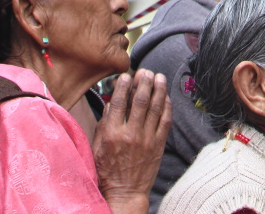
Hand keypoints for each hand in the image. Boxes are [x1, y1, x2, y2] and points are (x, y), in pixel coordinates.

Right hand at [92, 69, 172, 213]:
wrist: (124, 193)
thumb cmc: (107, 171)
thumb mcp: (97, 148)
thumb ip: (103, 125)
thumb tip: (110, 104)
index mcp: (112, 133)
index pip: (119, 102)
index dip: (124, 86)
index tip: (127, 75)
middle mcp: (131, 134)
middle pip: (140, 101)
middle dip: (144, 82)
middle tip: (146, 72)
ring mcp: (147, 139)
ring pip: (155, 108)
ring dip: (158, 90)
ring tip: (159, 77)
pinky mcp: (159, 145)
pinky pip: (165, 121)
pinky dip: (167, 107)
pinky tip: (166, 97)